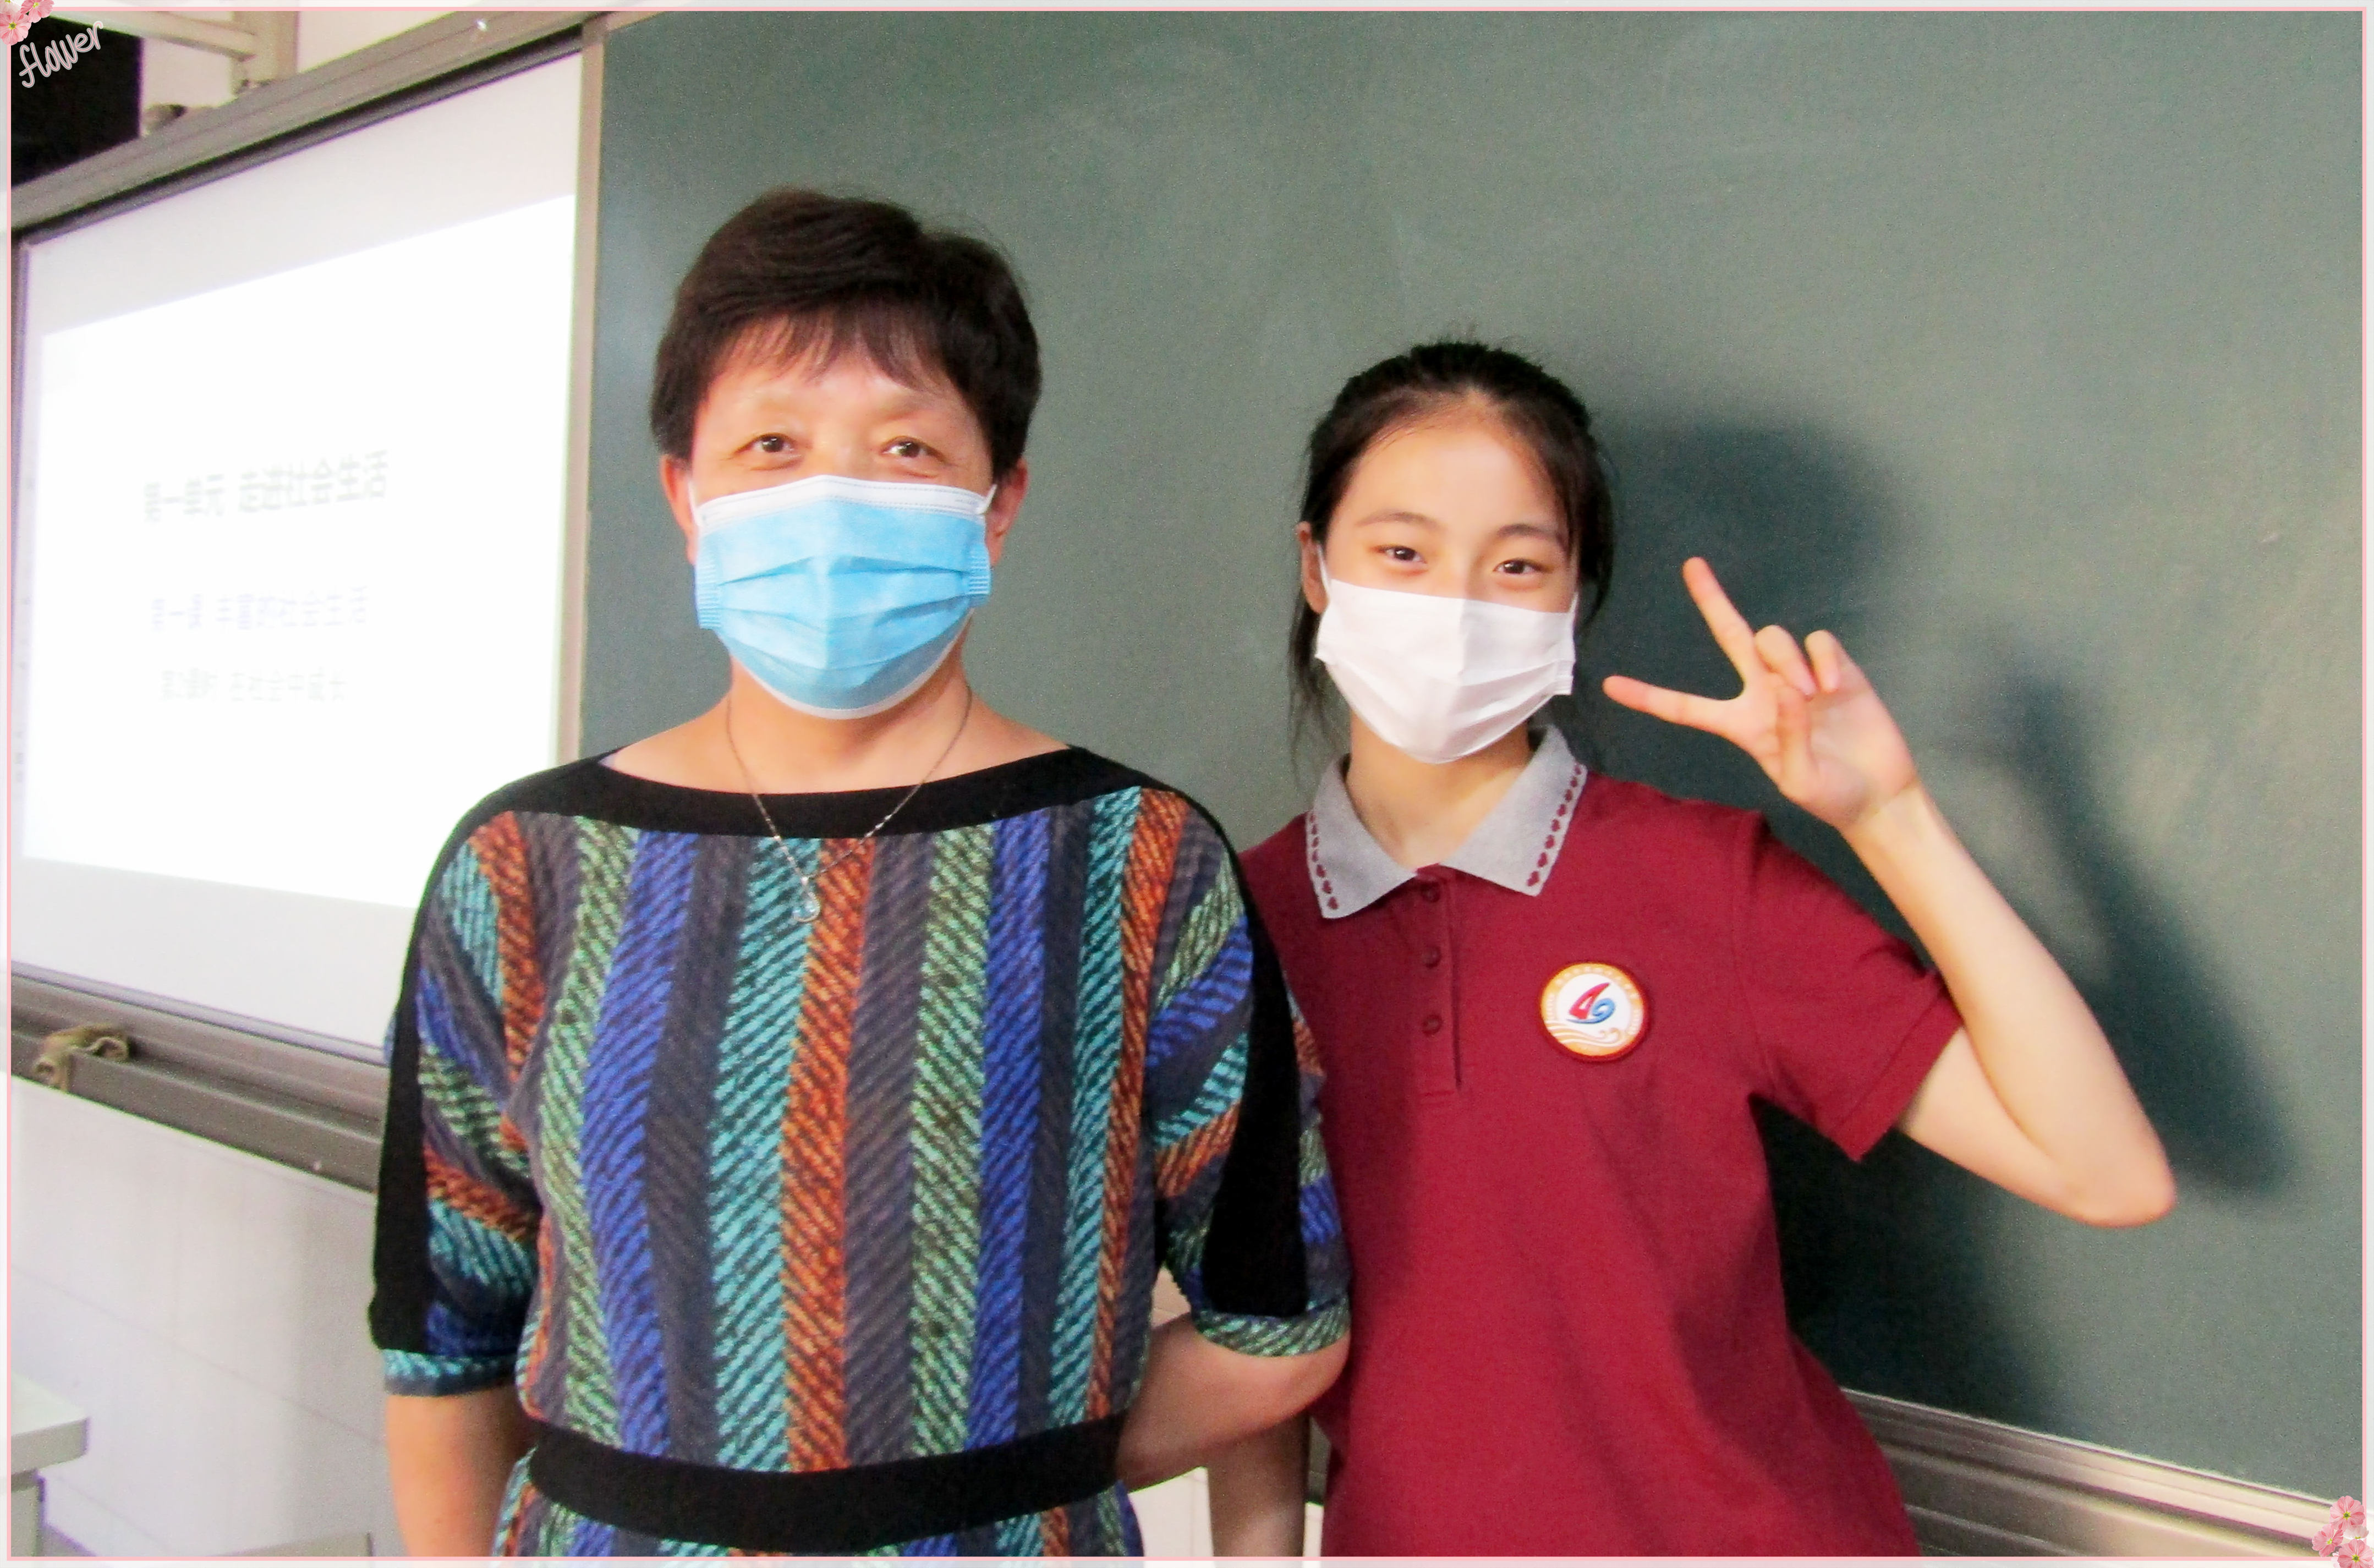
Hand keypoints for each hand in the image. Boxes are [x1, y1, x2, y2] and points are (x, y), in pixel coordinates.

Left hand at [1602, 558, 1919, 831]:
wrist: (1879, 795)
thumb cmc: (1831, 796)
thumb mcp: (1800, 780)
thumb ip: (1788, 736)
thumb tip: (1785, 688)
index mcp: (1741, 724)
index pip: (1685, 708)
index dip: (1649, 697)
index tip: (1608, 687)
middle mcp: (1764, 692)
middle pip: (1732, 636)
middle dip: (1712, 600)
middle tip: (1691, 565)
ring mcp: (1800, 676)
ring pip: (1774, 639)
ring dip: (1787, 662)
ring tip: (1813, 697)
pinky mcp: (1837, 669)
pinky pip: (1819, 642)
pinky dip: (1823, 659)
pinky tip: (1834, 687)